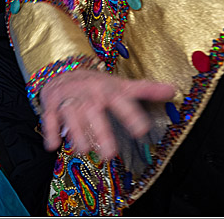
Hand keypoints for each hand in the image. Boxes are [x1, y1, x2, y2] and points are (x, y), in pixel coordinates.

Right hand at [37, 69, 174, 160]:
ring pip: (71, 115)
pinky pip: (49, 117)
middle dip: (101, 132)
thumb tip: (173, 90)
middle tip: (109, 154)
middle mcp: (87, 93)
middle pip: (94, 112)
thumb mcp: (120, 84)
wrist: (62, 69)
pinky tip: (53, 146)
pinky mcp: (52, 104)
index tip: (142, 131)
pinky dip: (50, 131)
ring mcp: (68, 99)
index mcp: (106, 89)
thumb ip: (145, 89)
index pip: (120, 101)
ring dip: (76, 133)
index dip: (131, 115)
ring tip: (83, 150)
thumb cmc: (95, 83)